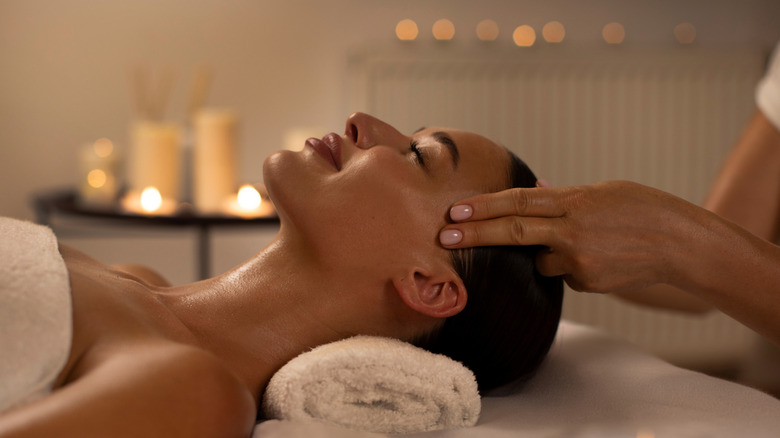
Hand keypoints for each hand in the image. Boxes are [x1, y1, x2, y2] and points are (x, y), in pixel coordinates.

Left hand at [439, 180, 713, 293]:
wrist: (679, 245)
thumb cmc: (642, 208)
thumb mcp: (602, 190)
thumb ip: (563, 196)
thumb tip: (532, 190)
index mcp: (574, 201)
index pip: (519, 201)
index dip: (484, 206)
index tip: (455, 211)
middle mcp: (572, 232)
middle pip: (514, 231)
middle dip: (475, 235)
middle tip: (444, 237)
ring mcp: (579, 261)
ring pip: (540, 259)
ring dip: (546, 251)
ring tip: (587, 242)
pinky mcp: (586, 283)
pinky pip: (563, 273)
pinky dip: (569, 265)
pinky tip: (598, 257)